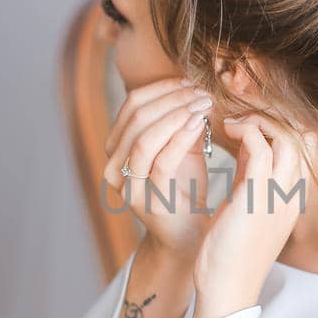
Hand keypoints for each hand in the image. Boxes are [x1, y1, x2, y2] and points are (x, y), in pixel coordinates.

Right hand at [103, 76, 214, 257]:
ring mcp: (127, 185)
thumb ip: (179, 121)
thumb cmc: (186, 188)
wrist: (189, 235)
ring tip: (203, 104)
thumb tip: (191, 86)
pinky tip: (199, 124)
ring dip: (176, 114)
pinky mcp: (146, 200)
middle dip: (171, 98)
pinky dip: (180, 137)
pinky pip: (161, 161)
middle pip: (136, 117)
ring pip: (144, 137)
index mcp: (118, 148)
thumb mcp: (181, 148)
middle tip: (200, 92)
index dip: (161, 88)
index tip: (189, 82)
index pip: (132, 105)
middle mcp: (114, 166)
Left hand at [191, 113, 316, 317]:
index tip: (251, 124)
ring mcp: (278, 195)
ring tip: (233, 122)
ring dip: (259, 121)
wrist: (226, 292)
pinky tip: (226, 130)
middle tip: (242, 117)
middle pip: (302, 138)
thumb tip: (243, 153)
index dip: (281, 128)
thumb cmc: (230, 257)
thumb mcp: (244, 209)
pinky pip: (259, 147)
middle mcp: (291, 195)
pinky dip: (245, 130)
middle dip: (273, 119)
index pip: (303, 149)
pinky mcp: (256, 196)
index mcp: (291, 199)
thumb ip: (249, 180)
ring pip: (287, 137)